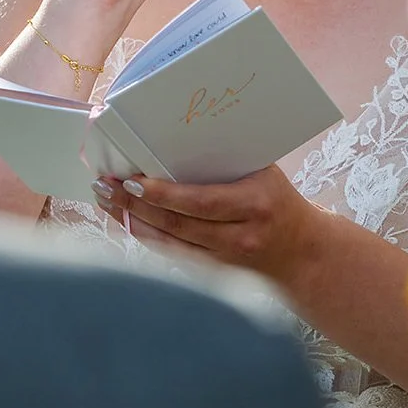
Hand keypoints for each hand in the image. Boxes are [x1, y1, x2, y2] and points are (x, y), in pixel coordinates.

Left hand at [98, 166, 316, 284]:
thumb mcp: (264, 175)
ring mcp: (225, 259)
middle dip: (133, 205)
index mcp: (255, 204)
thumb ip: (225, 161)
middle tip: (104, 186)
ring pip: (168, 241)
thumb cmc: (279, 202)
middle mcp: (240, 235)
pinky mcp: (214, 271)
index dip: (161, 194)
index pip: (200, 202)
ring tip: (105, 200)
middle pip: (176, 223)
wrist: (304, 253)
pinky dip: (145, 235)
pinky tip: (124, 220)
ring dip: (130, 220)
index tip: (131, 181)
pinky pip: (171, 252)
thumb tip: (173, 136)